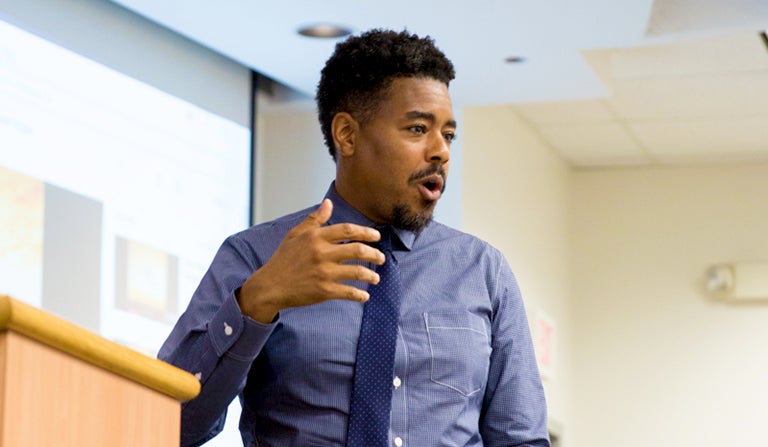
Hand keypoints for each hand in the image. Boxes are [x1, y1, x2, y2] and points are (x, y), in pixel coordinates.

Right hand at [237, 199, 384, 322]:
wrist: (270, 286)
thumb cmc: (284, 259)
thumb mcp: (296, 235)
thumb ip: (314, 219)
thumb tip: (328, 203)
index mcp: (315, 237)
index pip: (347, 230)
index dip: (366, 232)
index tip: (377, 237)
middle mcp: (321, 253)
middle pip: (358, 250)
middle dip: (374, 254)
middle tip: (381, 258)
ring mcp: (324, 273)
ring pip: (357, 272)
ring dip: (371, 275)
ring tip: (376, 278)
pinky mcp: (324, 291)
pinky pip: (349, 292)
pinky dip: (360, 295)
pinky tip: (365, 295)